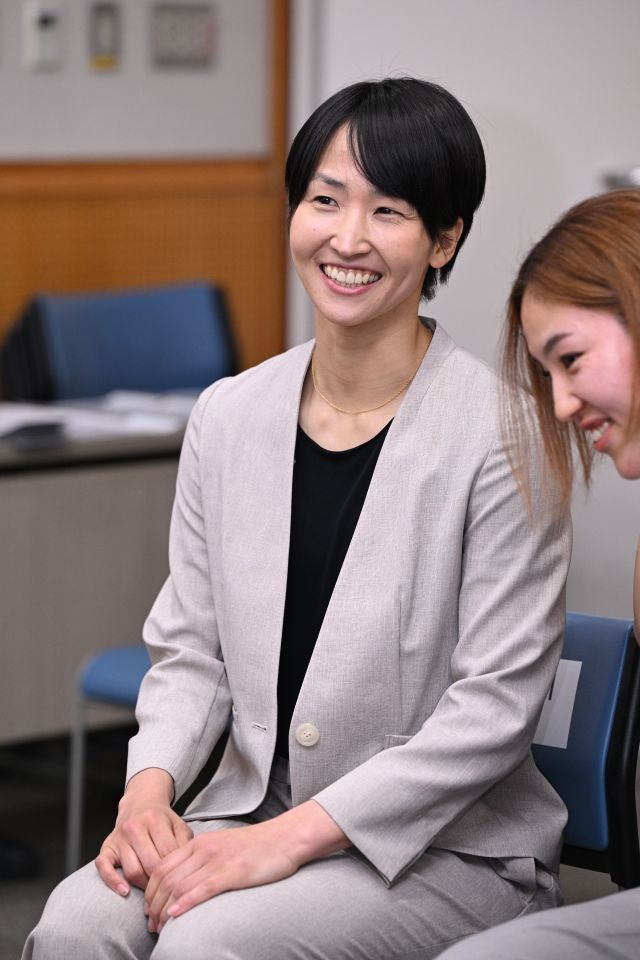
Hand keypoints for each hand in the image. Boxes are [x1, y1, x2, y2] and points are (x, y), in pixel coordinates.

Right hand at [95, 768, 192, 894]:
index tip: (180, 882)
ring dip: (143, 885)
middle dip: (160, 881)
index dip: (175, 872)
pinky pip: (103, 867)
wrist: (140, 802)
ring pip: (131, 870)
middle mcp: (134, 827)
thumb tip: (187, 869)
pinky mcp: (106, 847)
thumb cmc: (162, 819)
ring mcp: (118, 838)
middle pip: (150, 865)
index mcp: (154, 819)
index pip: (167, 854)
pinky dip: (113, 881)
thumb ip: (184, 843)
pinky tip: (125, 892)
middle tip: (167, 890)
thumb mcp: (178, 825)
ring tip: (152, 890)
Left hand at [144, 799, 348, 931]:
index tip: (148, 910)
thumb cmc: (256, 846)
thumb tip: (184, 883)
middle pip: (166, 879)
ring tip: (160, 927)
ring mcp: (218, 860)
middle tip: (151, 925)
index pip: (162, 866)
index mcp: (198, 843)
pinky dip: (185, 903)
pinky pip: (203, 889)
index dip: (150, 891)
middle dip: (153, 905)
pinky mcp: (233, 872)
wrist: (285, 838)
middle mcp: (203, 849)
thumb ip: (201, 859)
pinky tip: (176, 915)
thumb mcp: (221, 846)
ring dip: (164, 910)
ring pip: (180, 886)